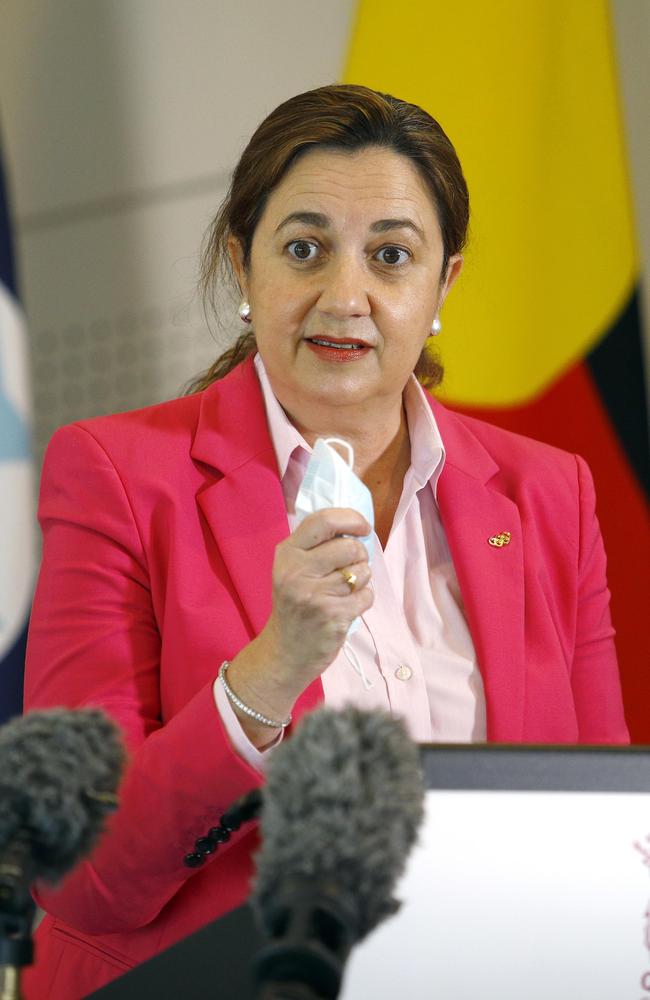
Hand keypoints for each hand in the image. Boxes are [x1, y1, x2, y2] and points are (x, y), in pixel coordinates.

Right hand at [225, 508, 372, 743]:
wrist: (284, 652)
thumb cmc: (295, 605)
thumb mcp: (292, 570)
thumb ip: (316, 546)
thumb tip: (356, 527)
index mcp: (287, 554)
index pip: (323, 520)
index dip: (351, 518)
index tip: (362, 527)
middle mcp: (297, 572)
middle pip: (350, 547)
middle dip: (360, 555)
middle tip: (350, 568)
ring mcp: (315, 595)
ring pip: (363, 572)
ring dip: (362, 580)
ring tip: (344, 592)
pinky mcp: (333, 616)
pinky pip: (367, 595)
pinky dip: (363, 600)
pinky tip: (347, 607)